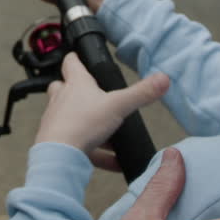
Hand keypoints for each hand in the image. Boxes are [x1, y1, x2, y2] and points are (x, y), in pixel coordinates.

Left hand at [35, 52, 168, 166]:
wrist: (59, 154)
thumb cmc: (82, 124)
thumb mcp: (119, 106)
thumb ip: (141, 94)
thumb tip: (162, 79)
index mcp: (76, 84)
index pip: (71, 62)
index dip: (76, 59)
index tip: (79, 57)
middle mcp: (62, 99)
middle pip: (64, 88)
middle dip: (77, 91)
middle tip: (93, 96)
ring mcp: (57, 120)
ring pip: (71, 118)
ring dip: (87, 125)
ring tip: (110, 137)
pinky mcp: (57, 141)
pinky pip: (77, 145)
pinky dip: (95, 152)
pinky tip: (113, 162)